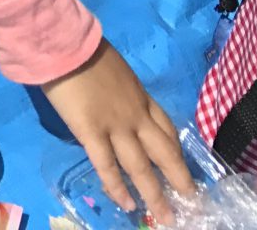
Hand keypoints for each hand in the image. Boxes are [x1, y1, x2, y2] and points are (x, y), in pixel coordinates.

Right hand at [43, 41, 194, 223]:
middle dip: (179, 179)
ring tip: (166, 218)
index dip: (176, 151)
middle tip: (192, 201)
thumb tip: (114, 98)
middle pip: (164, 152)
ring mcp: (115, 126)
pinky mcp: (91, 132)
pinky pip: (107, 165)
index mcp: (141, 97)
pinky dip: (118, 187)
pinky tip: (128, 204)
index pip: (166, 129)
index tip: (182, 168)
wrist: (64, 44)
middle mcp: (135, 115)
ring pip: (141, 166)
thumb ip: (119, 88)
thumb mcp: (115, 68)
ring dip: (155, 194)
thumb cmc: (84, 49)